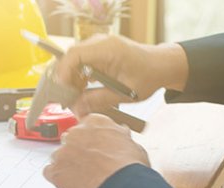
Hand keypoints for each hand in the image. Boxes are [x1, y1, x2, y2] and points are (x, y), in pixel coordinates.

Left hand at [43, 114, 149, 187]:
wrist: (120, 186)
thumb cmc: (128, 167)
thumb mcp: (131, 143)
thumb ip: (119, 136)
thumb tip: (120, 134)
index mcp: (94, 122)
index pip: (85, 126)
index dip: (90, 139)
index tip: (93, 147)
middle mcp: (75, 133)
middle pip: (70, 140)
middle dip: (77, 151)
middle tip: (90, 164)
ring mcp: (62, 152)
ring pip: (59, 156)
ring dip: (68, 165)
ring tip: (83, 177)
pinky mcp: (54, 170)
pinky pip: (50, 172)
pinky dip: (58, 178)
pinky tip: (71, 183)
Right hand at [54, 35, 188, 115]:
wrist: (162, 66)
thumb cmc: (148, 76)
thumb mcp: (124, 93)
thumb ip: (99, 100)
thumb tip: (77, 109)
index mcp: (108, 49)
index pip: (75, 55)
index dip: (63, 73)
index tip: (62, 91)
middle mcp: (101, 43)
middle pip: (71, 57)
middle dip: (66, 79)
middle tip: (68, 98)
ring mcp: (99, 46)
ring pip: (74, 61)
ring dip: (72, 79)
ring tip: (77, 97)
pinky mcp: (99, 52)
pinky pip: (81, 62)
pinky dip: (79, 77)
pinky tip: (84, 90)